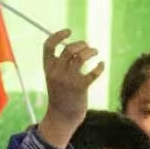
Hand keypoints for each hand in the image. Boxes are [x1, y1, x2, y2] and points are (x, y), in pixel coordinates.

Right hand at [39, 29, 103, 148]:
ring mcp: (68, 80)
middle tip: (87, 47)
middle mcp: (56, 73)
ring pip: (81, 56)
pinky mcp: (80, 87)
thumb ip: (60, 64)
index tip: (69, 31)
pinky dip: (100, 66)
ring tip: (95, 52)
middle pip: (69, 49)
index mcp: (48, 69)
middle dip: (81, 44)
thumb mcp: (54, 79)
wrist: (62, 117)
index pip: (48, 46)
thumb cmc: (60, 96)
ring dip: (91, 51)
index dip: (58, 35)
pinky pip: (93, 71)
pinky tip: (101, 65)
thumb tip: (75, 47)